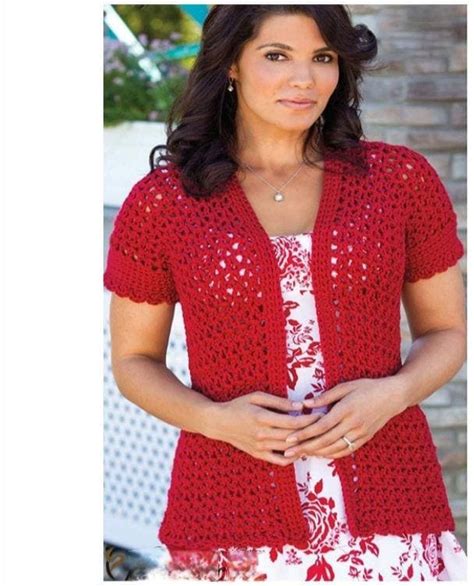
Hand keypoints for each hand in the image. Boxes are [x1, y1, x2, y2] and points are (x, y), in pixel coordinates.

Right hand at [206, 391, 322, 466]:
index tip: (321, 415)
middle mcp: (262, 435)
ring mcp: (260, 447)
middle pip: (294, 436)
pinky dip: (292, 459)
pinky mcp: (258, 455)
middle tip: (325, 426)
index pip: (293, 422)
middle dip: (312, 431)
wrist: (219, 422)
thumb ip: (278, 402)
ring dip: (305, 445)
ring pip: (289, 450)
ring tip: (317, 439)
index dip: (310, 420)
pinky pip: (279, 461)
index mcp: (263, 418)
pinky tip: (300, 451)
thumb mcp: (256, 397)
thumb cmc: (238, 405)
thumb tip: (300, 406)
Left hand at [281, 376, 408, 459]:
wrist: (394, 396)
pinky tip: (321, 454)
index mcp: (346, 409)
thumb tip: (305, 404)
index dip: (304, 434)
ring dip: (316, 453)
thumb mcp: (346, 386)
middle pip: (325, 440)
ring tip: (301, 454)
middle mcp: (353, 424)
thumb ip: (325, 397)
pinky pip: (346, 450)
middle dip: (305, 447)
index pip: (320, 426)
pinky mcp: (366, 438)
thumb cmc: (367, 387)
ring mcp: (360, 433)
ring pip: (335, 448)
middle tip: (289, 452)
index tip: (290, 438)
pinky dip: (332, 454)